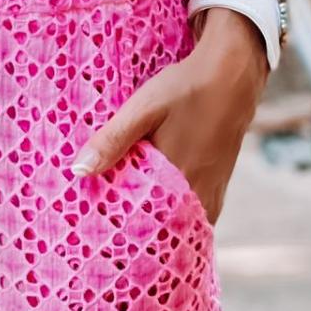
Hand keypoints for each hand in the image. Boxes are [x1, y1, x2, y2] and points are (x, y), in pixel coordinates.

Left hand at [68, 8, 268, 223]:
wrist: (231, 77)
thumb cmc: (185, 90)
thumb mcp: (144, 109)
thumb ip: (113, 140)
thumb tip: (79, 170)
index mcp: (176, 181)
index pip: (143, 224)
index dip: (120, 229)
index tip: (98, 229)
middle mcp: (198, 196)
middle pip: (164, 230)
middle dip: (140, 233)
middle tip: (111, 229)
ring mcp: (213, 193)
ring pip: (183, 225)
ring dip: (161, 226)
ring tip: (134, 223)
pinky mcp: (220, 186)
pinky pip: (199, 216)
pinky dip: (181, 218)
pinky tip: (164, 209)